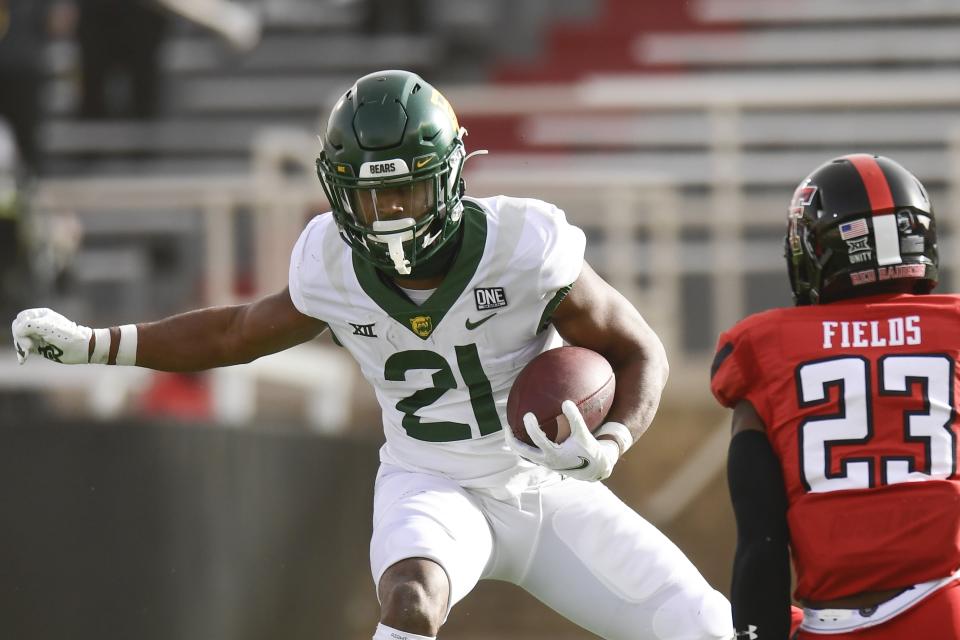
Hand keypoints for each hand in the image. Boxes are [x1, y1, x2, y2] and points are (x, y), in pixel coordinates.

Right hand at [11, 308, 92, 364]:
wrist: (81, 349)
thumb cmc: (67, 335)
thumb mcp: (46, 326)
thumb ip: (28, 325)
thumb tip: (18, 332)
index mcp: (41, 315)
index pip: (21, 318)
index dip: (21, 327)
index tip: (29, 336)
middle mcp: (38, 324)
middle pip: (18, 329)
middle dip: (20, 338)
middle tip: (29, 347)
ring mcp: (38, 336)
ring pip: (20, 339)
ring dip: (20, 347)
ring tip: (26, 354)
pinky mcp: (39, 347)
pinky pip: (25, 349)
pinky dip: (22, 354)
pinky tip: (23, 360)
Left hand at [505, 400, 619, 481]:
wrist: (593, 469)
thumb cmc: (588, 450)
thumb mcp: (584, 435)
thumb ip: (575, 419)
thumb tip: (565, 402)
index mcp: (554, 455)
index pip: (538, 440)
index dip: (531, 427)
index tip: (528, 414)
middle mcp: (546, 461)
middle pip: (522, 452)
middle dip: (512, 439)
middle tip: (507, 426)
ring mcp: (544, 463)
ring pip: (524, 455)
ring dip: (515, 444)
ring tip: (510, 430)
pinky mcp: (546, 463)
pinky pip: (530, 454)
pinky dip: (525, 445)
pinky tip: (523, 434)